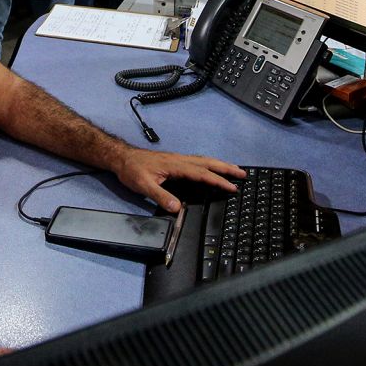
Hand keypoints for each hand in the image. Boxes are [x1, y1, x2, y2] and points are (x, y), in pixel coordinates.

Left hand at [112, 149, 245, 212]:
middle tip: (243, 173)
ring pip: (204, 161)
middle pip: (208, 163)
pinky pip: (197, 162)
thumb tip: (177, 208)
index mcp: (175, 165)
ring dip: (220, 165)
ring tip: (234, 169)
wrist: (122, 158)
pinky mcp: (175, 161)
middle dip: (226, 168)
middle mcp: (179, 160)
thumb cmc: (132, 170)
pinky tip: (212, 169)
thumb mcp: (144, 186)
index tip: (231, 187)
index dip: (218, 180)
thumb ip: (161, 196)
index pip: (201, 174)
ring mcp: (178, 159)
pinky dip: (209, 165)